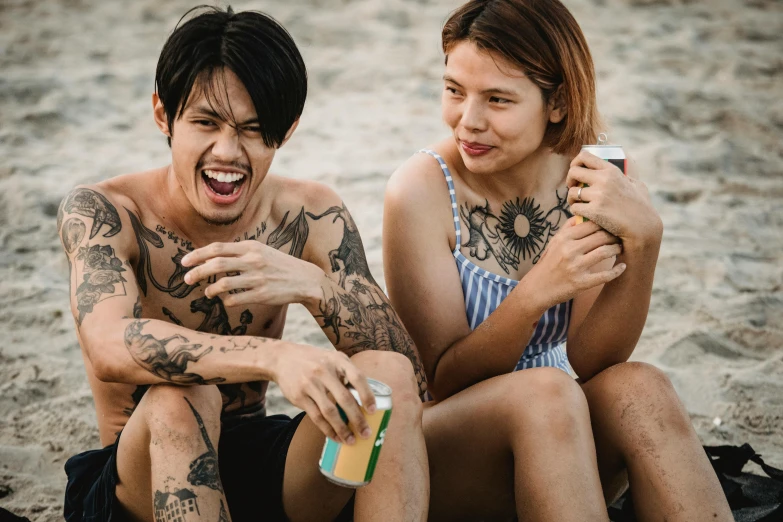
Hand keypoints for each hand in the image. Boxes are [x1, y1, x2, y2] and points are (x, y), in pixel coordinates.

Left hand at [181, 241, 323, 306]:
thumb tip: (212, 256)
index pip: (218, 249)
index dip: (198, 255)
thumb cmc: (279, 265)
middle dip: (197, 272)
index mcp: (251, 247)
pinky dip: (226, 300)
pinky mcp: (262, 294)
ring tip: (207, 292)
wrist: (305, 279)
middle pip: (216, 265)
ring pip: (223, 284)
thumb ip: (239, 252)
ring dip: (210, 289)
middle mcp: (253, 260)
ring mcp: (257, 278)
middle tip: (186, 279)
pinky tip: (225, 300)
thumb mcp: (261, 251)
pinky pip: (235, 299)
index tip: (184, 262)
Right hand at [273, 344, 376, 443]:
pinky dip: (327, 430)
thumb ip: (348, 373)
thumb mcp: (333, 358)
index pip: (357, 377)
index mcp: (337, 360)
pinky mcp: (299, 396)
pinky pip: (316, 417)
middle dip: (357, 419)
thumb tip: (366, 398)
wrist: (283, 358)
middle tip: (366, 433)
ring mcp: (310, 384)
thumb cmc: (315, 361)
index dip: (367, 394)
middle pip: (344, 399)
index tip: (373, 410)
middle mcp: (324, 371)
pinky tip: (335, 437)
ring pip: (329, 412)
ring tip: (351, 440)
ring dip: (342, 429)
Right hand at [525, 218, 625, 309]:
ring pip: (605, 252)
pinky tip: (622, 266)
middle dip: (614, 235)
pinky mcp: (582, 283)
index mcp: (564, 238)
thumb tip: (582, 215)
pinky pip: (605, 275)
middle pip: (601, 236)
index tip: (612, 225)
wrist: (538, 288)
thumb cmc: (548, 263)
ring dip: (617, 249)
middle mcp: (570, 251)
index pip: (591, 224)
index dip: (605, 223)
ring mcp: (576, 267)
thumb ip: (568, 228)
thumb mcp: (554, 243)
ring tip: (620, 248)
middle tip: (620, 236)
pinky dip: (617, 270)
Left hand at [567, 151, 662, 248]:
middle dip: (570, 180)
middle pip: (573, 172)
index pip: (584, 156)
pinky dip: (576, 211)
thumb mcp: (636, 184)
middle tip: (574, 189)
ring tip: (578, 204)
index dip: (575, 163)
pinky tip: (583, 214)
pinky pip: (574, 208)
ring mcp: (598, 195)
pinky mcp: (594, 210)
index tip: (576, 172)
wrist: (642, 226)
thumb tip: (624, 167)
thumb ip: (626, 175)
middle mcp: (604, 179)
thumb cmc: (641, 207)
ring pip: (572, 192)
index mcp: (612, 170)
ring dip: (572, 199)